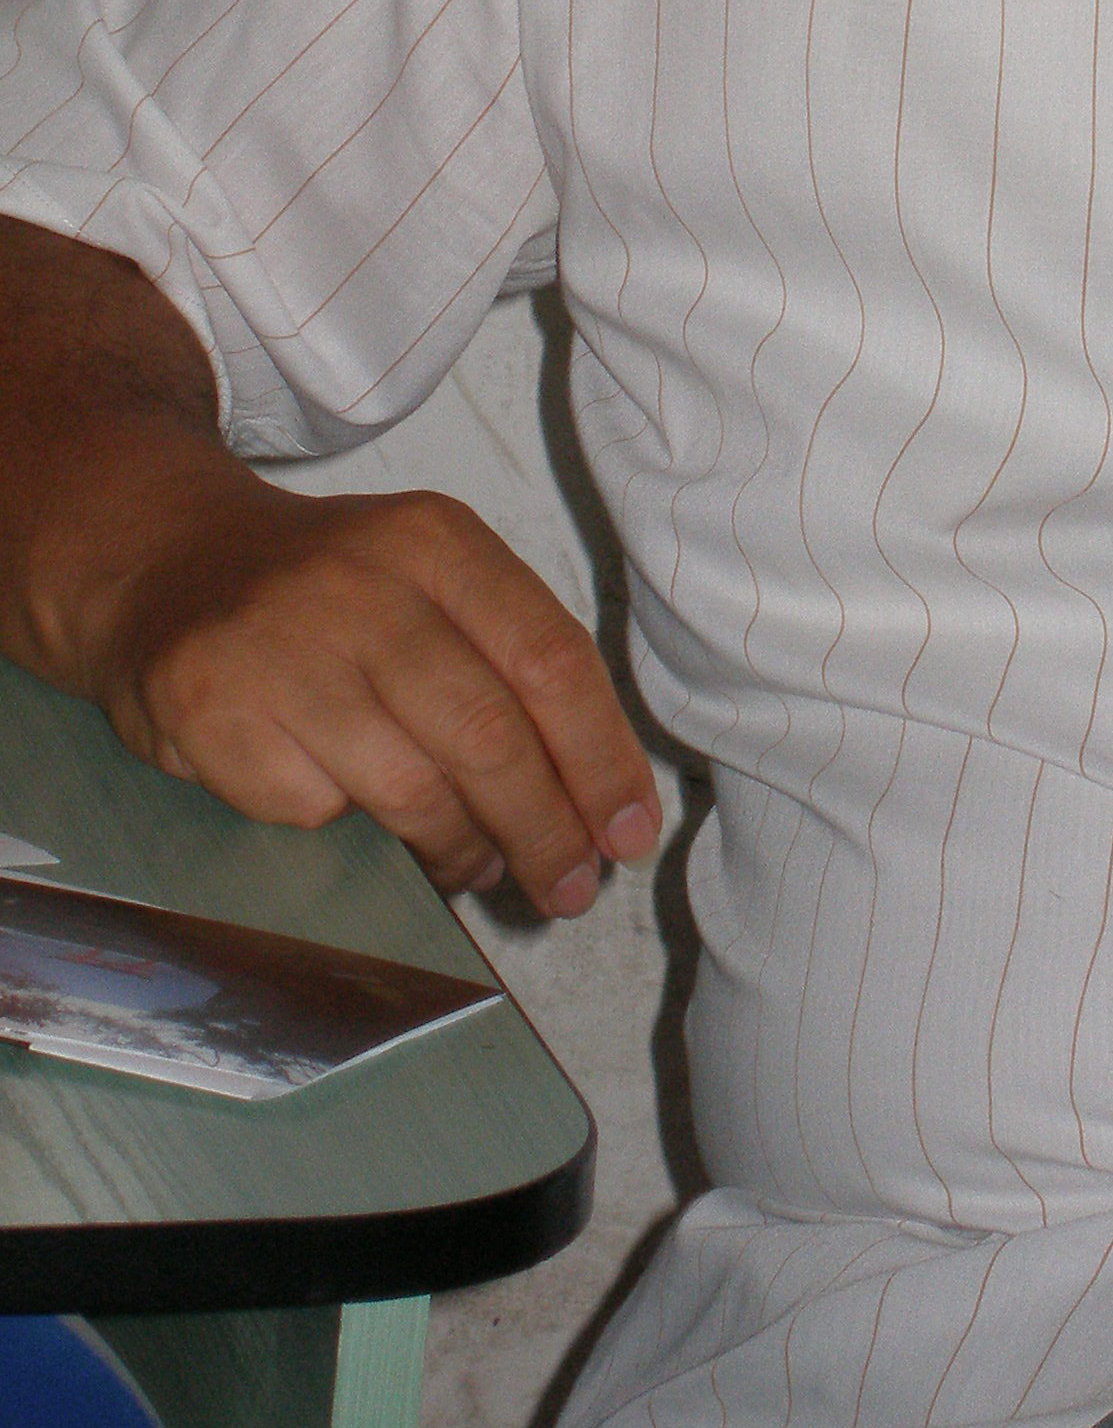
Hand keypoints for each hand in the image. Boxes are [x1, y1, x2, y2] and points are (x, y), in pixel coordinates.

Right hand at [87, 457, 660, 917]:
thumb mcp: (429, 581)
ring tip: (477, 865)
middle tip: (570, 886)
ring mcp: (282, 645)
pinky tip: (353, 816)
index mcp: (436, 542)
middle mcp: (363, 584)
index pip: (550, 657)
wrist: (167, 566)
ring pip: (411, 788)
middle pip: (489, 734)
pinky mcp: (213, 707)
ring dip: (461, 849)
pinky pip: (314, 809)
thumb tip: (598, 793)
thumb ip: (511, 663)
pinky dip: (350, 830)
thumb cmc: (328, 593)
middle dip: (545, 829)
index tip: (630, 829)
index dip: (602, 756)